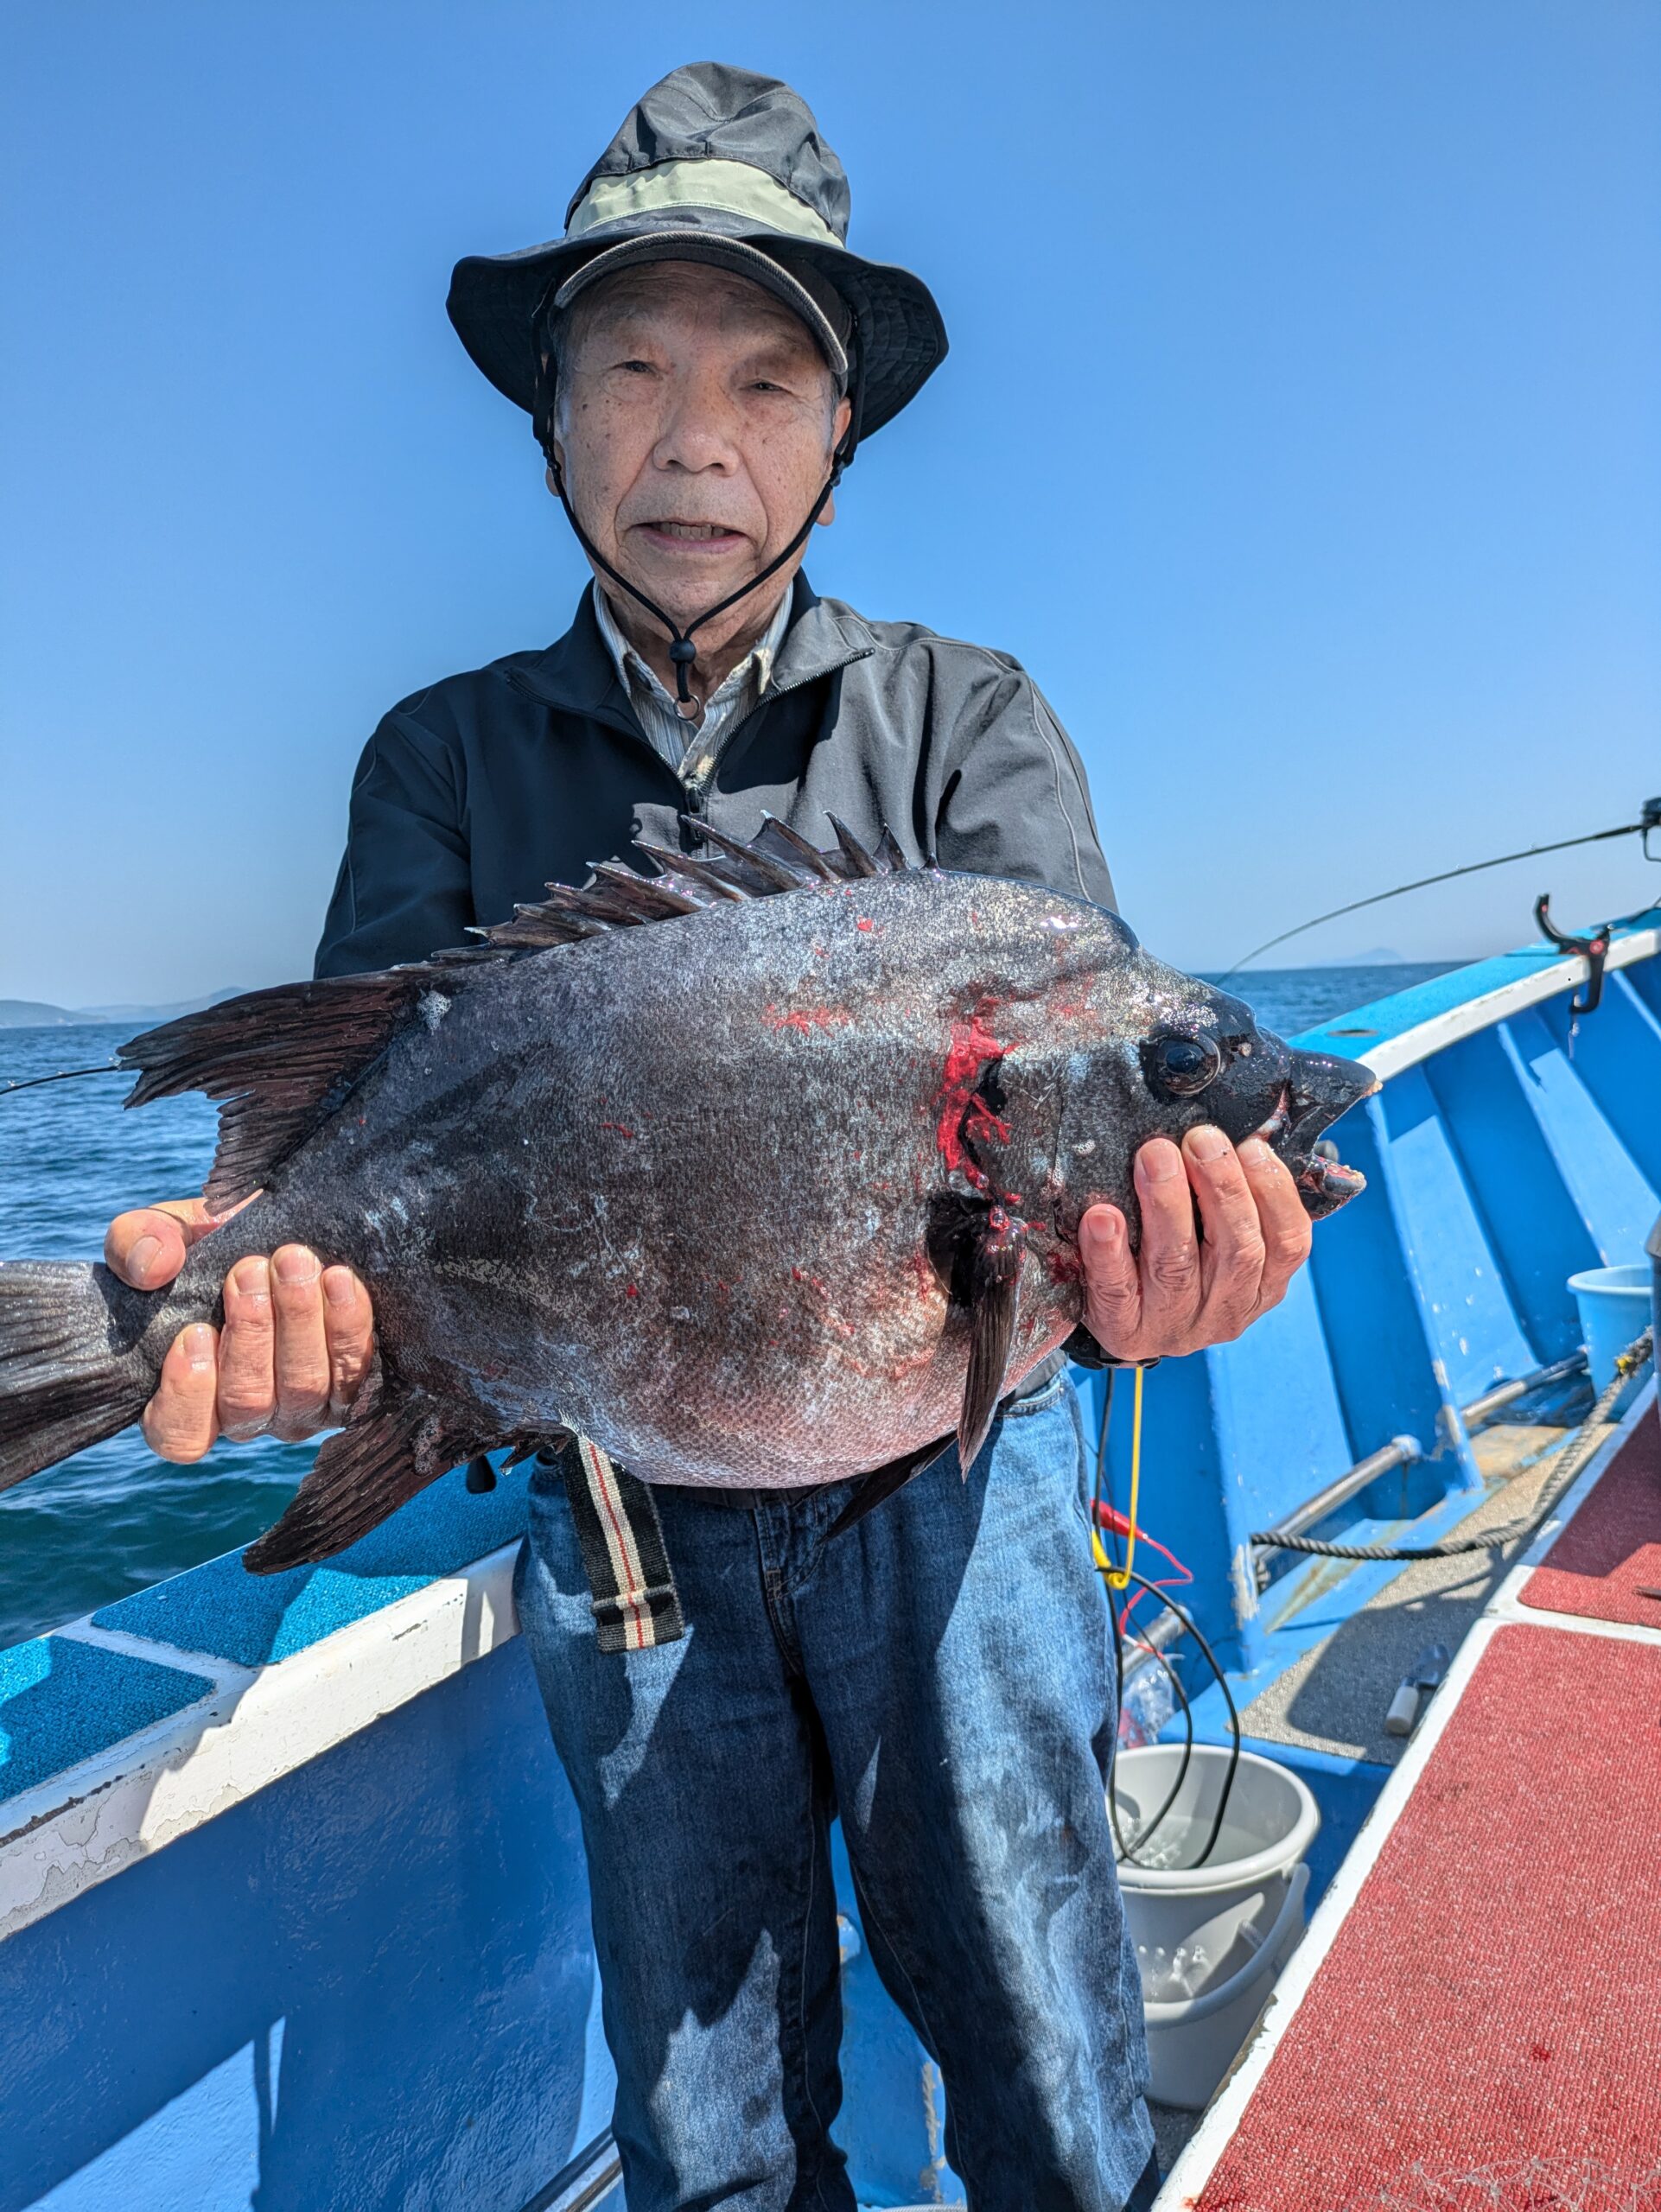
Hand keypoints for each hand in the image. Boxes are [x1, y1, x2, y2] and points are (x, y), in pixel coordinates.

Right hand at [105, 1198, 374, 1462]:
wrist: (277, 1232)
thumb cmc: (203, 1247)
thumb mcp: (159, 1235)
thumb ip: (136, 1244)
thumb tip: (152, 1267)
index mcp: (186, 1398)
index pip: (180, 1434)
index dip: (187, 1394)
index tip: (196, 1331)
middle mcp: (246, 1415)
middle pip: (249, 1403)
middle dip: (251, 1333)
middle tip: (252, 1270)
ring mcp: (301, 1406)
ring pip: (304, 1387)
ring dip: (299, 1322)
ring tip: (294, 1262)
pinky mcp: (351, 1387)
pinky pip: (355, 1371)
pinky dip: (347, 1324)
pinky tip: (338, 1278)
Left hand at [1078, 1127, 1310, 1362]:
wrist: (1120, 1320)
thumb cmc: (1176, 1256)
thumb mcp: (1216, 1234)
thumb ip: (1232, 1194)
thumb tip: (1244, 1127)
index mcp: (1261, 1285)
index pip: (1289, 1243)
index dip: (1275, 1192)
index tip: (1252, 1146)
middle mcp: (1225, 1310)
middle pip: (1238, 1251)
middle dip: (1222, 1187)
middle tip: (1200, 1138)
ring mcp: (1175, 1325)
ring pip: (1178, 1266)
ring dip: (1168, 1205)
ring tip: (1155, 1155)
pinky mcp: (1124, 1331)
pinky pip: (1117, 1291)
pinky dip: (1109, 1252)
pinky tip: (1102, 1216)